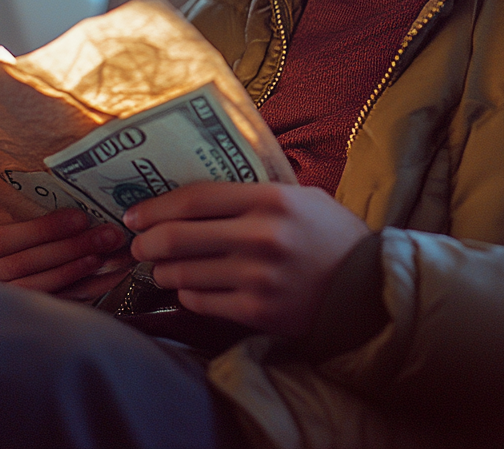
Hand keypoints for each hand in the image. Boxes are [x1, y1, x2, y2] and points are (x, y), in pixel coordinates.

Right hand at [0, 170, 129, 300]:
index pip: (4, 240)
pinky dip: (92, 286)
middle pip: (28, 264)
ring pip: (44, 287)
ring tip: (109, 252)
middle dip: (72, 247)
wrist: (24, 265)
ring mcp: (11, 297)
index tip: (80, 216)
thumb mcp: (10, 208)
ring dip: (81, 268)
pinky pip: (64, 302)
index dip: (43, 229)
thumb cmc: (22, 229)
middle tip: (107, 233)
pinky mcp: (35, 313)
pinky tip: (113, 272)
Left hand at [125, 182, 369, 337]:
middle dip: (146, 242)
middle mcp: (260, 236)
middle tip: (137, 244)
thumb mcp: (300, 196)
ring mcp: (257, 277)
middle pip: (178, 236)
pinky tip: (190, 288)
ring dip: (163, 271)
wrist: (368, 288)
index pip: (195, 198)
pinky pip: (201, 302)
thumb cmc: (330, 235)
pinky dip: (187, 295)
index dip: (156, 206)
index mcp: (269, 199)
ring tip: (161, 267)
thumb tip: (199, 193)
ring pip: (183, 272)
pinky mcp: (257, 311)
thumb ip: (254, 191)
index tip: (136, 213)